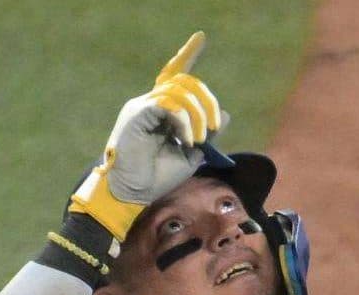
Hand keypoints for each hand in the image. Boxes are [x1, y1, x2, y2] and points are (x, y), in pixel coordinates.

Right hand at [68, 32, 227, 241]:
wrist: (133, 193)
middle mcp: (150, 103)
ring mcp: (142, 106)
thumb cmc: (157, 177)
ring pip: (179, 91)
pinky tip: (187, 138)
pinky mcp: (137, 113)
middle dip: (207, 101)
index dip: (187, 54)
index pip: (174, 75)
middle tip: (212, 128)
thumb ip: (206, 134)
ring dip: (198, 114)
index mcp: (161, 111)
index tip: (201, 38)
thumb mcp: (191, 153)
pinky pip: (168, 104)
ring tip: (199, 139)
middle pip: (185, 82)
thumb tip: (225, 115)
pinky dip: (184, 121)